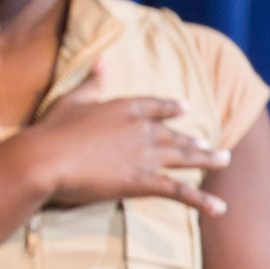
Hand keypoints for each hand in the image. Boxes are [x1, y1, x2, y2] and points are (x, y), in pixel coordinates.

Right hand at [18, 63, 229, 213]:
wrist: (45, 159)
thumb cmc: (51, 130)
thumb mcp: (71, 100)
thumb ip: (91, 82)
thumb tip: (103, 60)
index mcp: (125, 108)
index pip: (156, 105)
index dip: (171, 107)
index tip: (185, 107)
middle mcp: (142, 130)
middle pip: (175, 135)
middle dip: (193, 140)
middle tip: (208, 143)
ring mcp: (146, 156)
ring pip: (185, 158)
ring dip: (207, 159)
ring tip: (223, 160)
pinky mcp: (143, 181)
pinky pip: (179, 192)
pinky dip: (201, 201)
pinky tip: (218, 208)